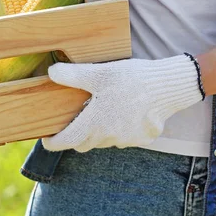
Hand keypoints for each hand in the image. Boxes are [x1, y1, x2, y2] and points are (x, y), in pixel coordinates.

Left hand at [42, 55, 202, 152]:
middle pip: (84, 143)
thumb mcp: (99, 73)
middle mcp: (110, 137)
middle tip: (73, 120)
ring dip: (98, 131)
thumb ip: (73, 75)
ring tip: (100, 111)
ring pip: (103, 141)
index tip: (46, 140)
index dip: (53, 143)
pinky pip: (123, 138)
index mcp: (95, 123)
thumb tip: (51, 72)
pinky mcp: (143, 138)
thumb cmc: (132, 79)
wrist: (168, 86)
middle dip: (75, 135)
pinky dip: (118, 129)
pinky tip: (122, 112)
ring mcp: (128, 140)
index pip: (67, 141)